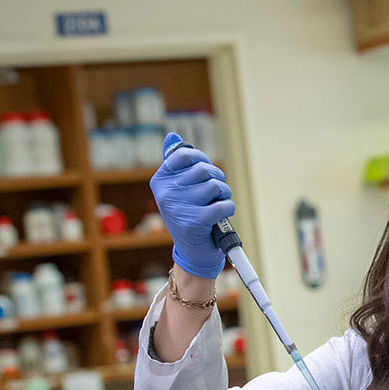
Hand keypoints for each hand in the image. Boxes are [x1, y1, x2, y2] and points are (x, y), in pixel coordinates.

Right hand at [150, 133, 233, 278]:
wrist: (192, 252)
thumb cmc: (189, 216)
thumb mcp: (179, 190)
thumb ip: (177, 164)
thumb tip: (172, 136)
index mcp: (160, 181)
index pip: (185, 155)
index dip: (203, 160)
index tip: (206, 173)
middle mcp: (166, 193)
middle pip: (204, 170)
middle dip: (218, 179)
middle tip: (216, 192)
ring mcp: (179, 207)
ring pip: (215, 186)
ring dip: (224, 194)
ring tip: (218, 204)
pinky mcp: (194, 222)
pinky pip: (223, 205)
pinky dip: (228, 208)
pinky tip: (222, 215)